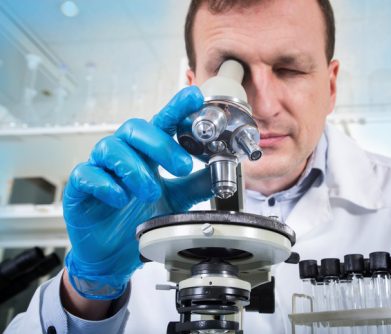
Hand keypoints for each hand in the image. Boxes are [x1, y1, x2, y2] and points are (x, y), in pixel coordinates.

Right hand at [63, 86, 211, 299]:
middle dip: (161, 144)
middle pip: (135, 128)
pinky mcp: (79, 188)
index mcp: (146, 153)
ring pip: (111, 148)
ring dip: (136, 169)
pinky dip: (106, 185)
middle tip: (182, 167)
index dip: (177, 108)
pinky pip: (87, 175)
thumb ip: (196, 184)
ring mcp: (99, 168)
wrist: (114, 254)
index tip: (195, 97)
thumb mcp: (176, 200)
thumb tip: (222, 169)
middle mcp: (123, 154)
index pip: (161, 123)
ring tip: (151, 193)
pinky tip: (120, 199)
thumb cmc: (139, 218)